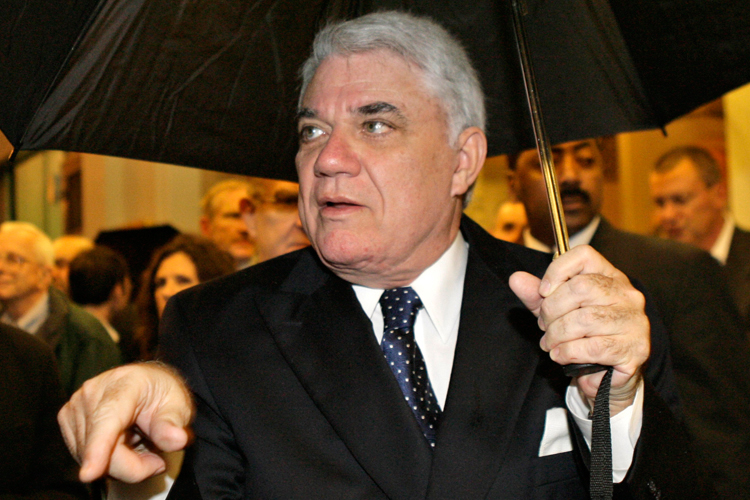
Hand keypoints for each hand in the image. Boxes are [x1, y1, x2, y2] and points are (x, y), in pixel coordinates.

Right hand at [58, 362, 193, 482]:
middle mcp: (93, 392)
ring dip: (121, 465)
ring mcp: (76, 406)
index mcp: (124, 383)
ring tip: (139, 445)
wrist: (146, 384)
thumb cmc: (161, 393)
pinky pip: (85, 458)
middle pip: (104, 450)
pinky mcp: (67, 421)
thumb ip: (174, 424)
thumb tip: (177, 440)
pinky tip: (121, 446)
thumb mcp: (179, 406)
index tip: (89, 473)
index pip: (108, 419)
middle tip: (156, 460)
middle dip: (134, 465)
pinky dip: (106, 461)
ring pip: (93, 460)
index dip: (98, 447)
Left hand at [509, 245, 648, 415]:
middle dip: (552, 309)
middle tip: (543, 326)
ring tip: (550, 343)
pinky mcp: (635, 349)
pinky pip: (593, 347)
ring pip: (585, 319)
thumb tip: (516, 279)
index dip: (557, 270)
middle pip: (581, 287)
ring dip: (557, 334)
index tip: (543, 292)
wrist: (606, 377)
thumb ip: (537, 295)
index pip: (584, 255)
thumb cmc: (583, 336)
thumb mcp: (556, 311)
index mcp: (610, 276)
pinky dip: (568, 352)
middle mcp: (627, 294)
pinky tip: (560, 355)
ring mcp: (634, 321)